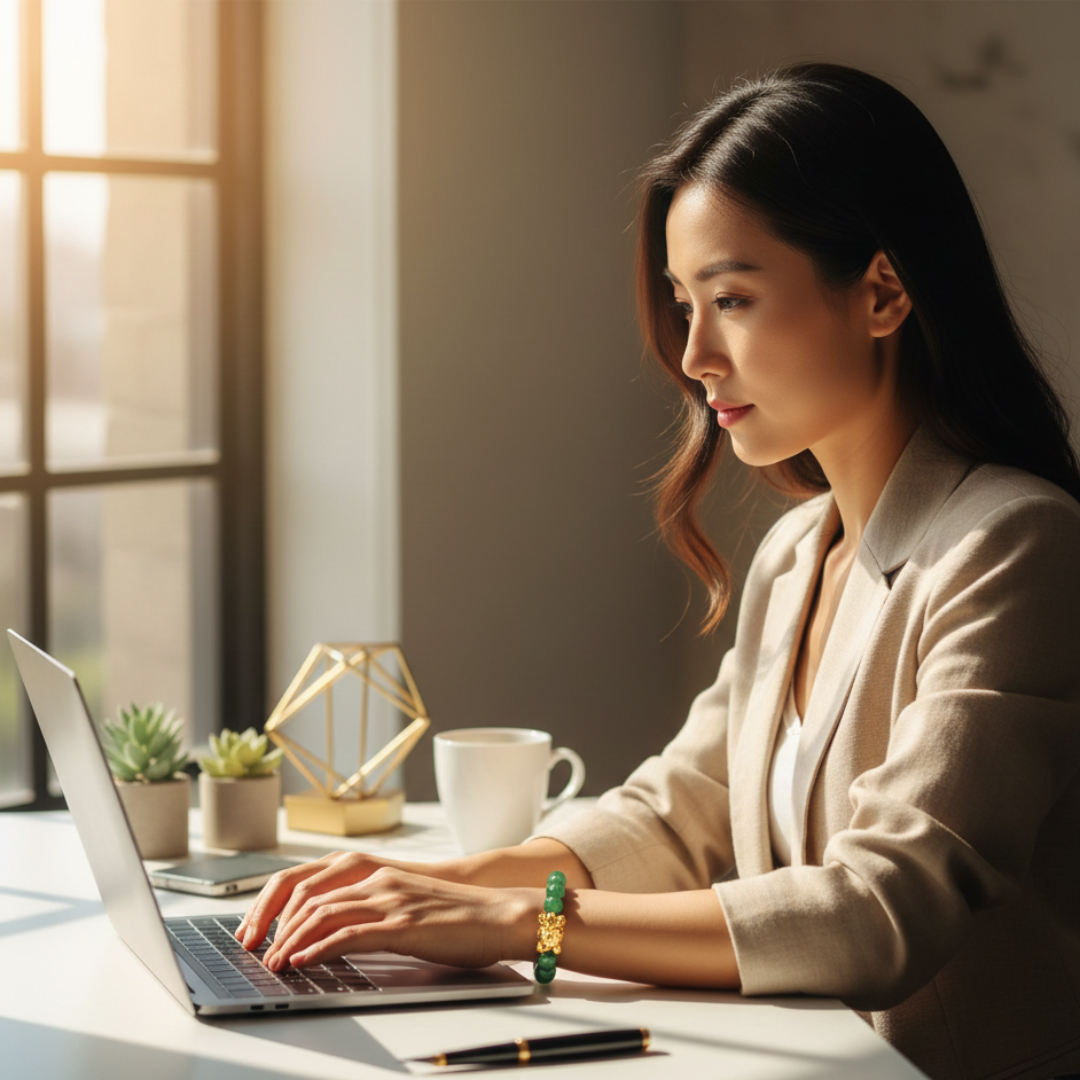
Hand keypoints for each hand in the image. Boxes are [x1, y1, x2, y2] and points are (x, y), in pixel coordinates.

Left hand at [253, 865, 535, 970]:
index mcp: (376, 872)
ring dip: (289, 941)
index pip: (309, 879)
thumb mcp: (407, 904)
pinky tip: (303, 962)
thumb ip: (374, 910)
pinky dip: (318, 949)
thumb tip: (335, 935)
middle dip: (272, 922)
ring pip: (322, 914)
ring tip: (272, 962)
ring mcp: (390, 900)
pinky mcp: (403, 925)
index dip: (274, 902)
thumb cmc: (459, 916)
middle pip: (307, 894)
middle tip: (254, 949)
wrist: (501, 914)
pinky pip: (349, 934)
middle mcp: (378, 880)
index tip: (256, 927)